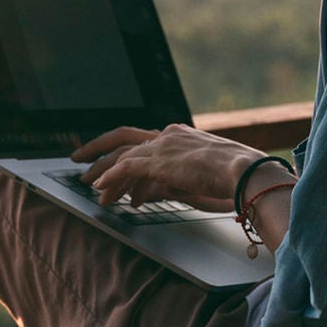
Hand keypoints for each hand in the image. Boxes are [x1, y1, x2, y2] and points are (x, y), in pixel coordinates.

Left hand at [72, 124, 274, 212]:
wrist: (246, 173)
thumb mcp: (200, 178)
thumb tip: (157, 191)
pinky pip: (126, 168)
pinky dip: (110, 178)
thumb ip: (176, 181)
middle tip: (80, 160)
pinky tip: (100, 187)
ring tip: (90, 187)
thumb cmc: (234, 180)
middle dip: (99, 149)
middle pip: (123, 138)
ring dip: (102, 172)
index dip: (126, 153)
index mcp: (180, 135)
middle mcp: (168, 135)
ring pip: (122, 156)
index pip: (144, 141)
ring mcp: (163, 146)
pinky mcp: (159, 161)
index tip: (114, 162)